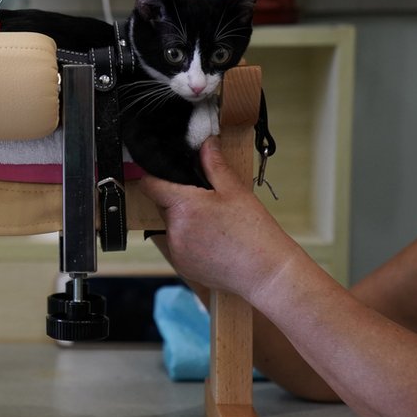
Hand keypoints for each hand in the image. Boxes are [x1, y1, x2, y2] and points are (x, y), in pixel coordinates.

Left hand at [139, 136, 303, 301]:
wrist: (266, 273)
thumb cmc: (255, 234)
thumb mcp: (236, 192)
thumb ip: (214, 165)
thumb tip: (204, 143)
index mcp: (184, 207)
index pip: (150, 185)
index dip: (155, 176)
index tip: (165, 174)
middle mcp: (174, 230)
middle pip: (163, 205)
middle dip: (178, 200)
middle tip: (206, 201)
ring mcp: (176, 250)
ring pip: (171, 225)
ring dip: (184, 221)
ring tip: (214, 225)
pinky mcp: (181, 265)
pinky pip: (178, 245)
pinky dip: (189, 240)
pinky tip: (213, 242)